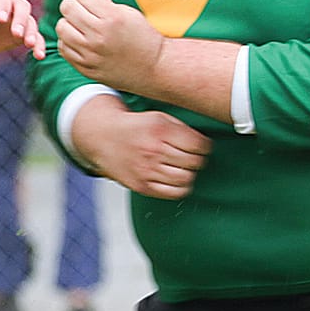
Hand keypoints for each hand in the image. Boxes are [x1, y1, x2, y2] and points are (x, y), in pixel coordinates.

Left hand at [0, 0, 45, 58]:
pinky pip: (36, 38)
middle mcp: (10, 5)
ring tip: (29, 45)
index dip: (3, 7)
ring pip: (31, 22)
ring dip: (32, 33)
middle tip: (16, 34)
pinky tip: (39, 56)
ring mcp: (19, 19)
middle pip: (22, 6)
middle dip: (20, 19)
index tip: (1, 19)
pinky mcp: (24, 34)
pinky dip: (39, 46)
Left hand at [58, 0, 163, 91]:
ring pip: (61, 27)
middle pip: (67, 7)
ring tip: (82, 27)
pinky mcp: (85, 67)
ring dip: (69, 24)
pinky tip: (81, 41)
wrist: (153, 68)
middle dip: (75, 5)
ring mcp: (89, 54)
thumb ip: (103, 5)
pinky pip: (63, 47)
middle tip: (84, 11)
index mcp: (112, 18)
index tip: (92, 0)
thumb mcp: (129, 13)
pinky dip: (69, 42)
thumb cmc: (143, 38)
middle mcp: (98, 36)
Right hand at [74, 100, 210, 200]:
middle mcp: (153, 150)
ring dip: (189, 174)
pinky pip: (173, 192)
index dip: (204, 147)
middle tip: (192, 157)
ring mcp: (147, 170)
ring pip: (186, 179)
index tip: (201, 147)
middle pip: (194, 163)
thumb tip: (205, 146)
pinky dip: (181, 187)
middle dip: (198, 160)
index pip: (199, 145)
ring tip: (183, 167)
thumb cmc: (136, 127)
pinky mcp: (142, 186)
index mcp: (160, 130)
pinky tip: (175, 178)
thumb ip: (182, 130)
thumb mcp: (159, 118)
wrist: (104, 137)